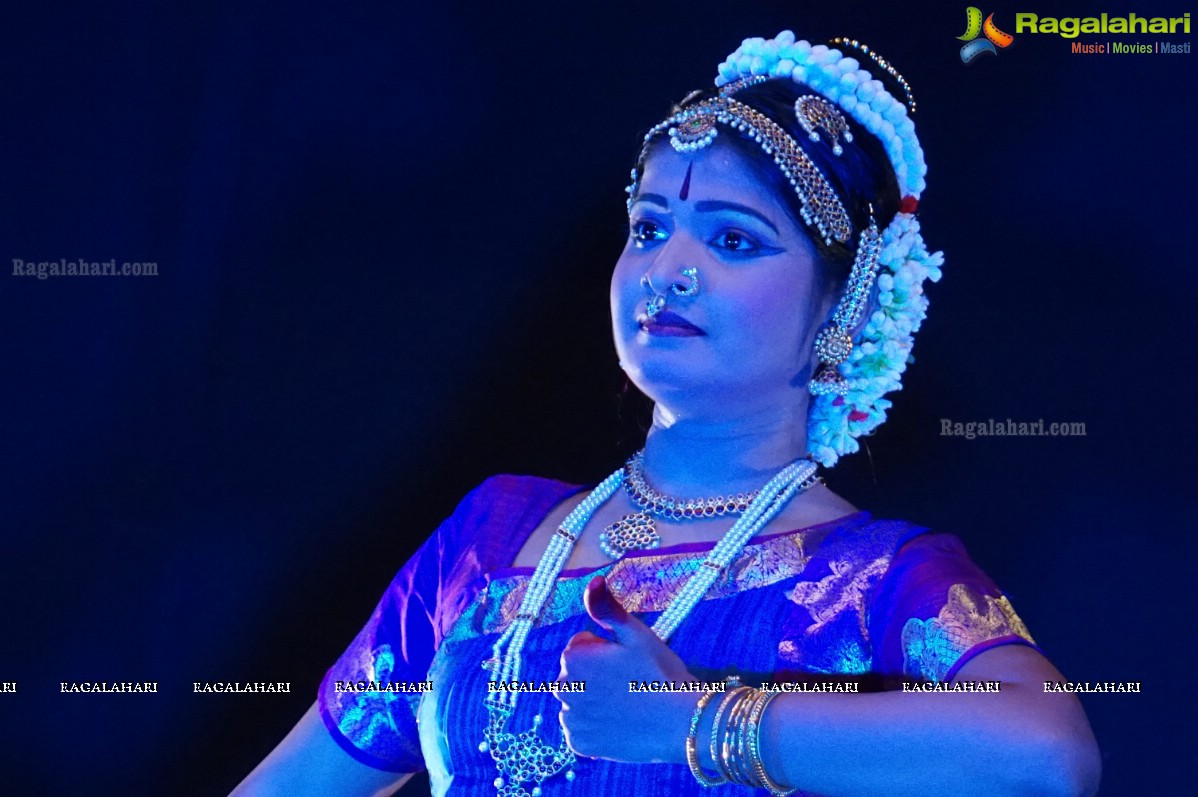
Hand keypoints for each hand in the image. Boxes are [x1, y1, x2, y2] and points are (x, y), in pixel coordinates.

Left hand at [553, 575, 696, 763]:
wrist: (681, 723)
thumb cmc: (660, 673)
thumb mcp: (636, 633)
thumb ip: (607, 608)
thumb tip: (593, 580)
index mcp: (573, 656)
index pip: (582, 645)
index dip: (608, 650)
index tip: (629, 661)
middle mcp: (561, 688)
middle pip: (577, 674)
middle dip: (597, 675)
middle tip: (632, 682)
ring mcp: (570, 719)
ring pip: (579, 701)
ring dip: (595, 701)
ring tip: (629, 705)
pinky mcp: (579, 744)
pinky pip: (583, 729)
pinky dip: (597, 728)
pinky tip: (621, 725)